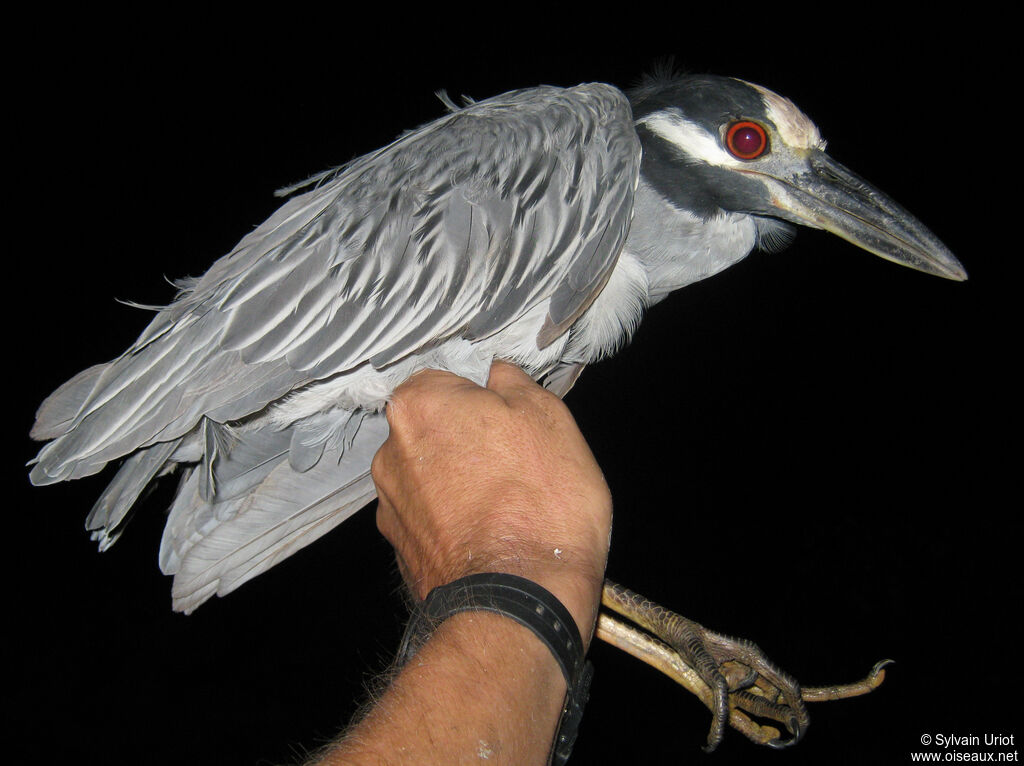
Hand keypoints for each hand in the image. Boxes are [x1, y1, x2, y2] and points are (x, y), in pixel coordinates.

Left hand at [372, 361, 611, 640]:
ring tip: (506, 506)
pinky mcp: (400, 551)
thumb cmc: (540, 502)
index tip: (509, 419)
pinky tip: (489, 535)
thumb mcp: (548, 419)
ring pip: (428, 476)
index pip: (442, 381)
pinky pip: (429, 519)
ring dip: (458, 482)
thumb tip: (498, 374)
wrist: (520, 601)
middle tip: (514, 463)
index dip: (480, 398)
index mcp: (420, 406)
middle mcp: (390, 451)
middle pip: (431, 430)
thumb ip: (515, 385)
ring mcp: (390, 505)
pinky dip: (452, 521)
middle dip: (465, 440)